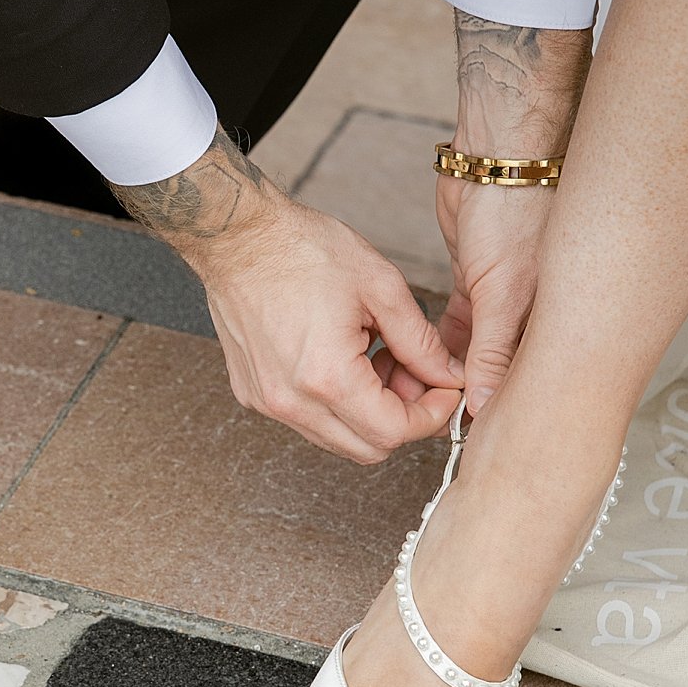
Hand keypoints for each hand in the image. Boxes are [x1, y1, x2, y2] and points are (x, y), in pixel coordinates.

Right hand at [112, 131, 464, 462]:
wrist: (238, 236)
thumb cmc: (302, 249)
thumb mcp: (381, 287)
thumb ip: (422, 343)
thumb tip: (449, 377)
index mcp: (326, 377)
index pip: (394, 432)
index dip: (432, 417)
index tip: (446, 391)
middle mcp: (291, 401)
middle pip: (367, 449)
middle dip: (403, 420)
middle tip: (414, 375)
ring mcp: (267, 402)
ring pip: (338, 439)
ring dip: (369, 414)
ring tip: (377, 360)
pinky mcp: (253, 394)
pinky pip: (308, 421)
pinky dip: (337, 405)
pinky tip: (344, 360)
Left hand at [436, 172, 553, 413]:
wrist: (495, 159)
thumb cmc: (518, 211)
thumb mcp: (504, 291)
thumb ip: (493, 349)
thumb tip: (486, 401)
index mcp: (549, 322)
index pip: (525, 380)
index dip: (498, 407)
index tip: (471, 434)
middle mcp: (527, 315)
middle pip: (496, 370)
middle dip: (467, 393)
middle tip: (436, 419)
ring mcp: (498, 299)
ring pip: (471, 349)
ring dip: (446, 368)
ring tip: (422, 394)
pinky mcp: (473, 282)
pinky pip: (455, 326)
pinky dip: (438, 342)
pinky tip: (421, 360)